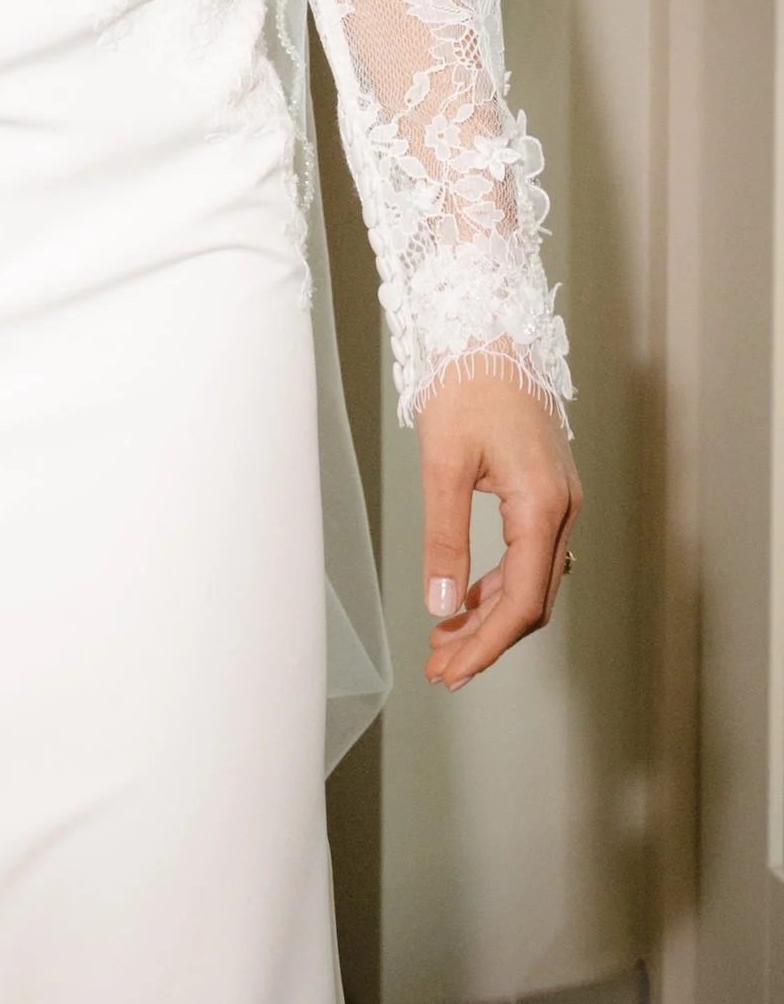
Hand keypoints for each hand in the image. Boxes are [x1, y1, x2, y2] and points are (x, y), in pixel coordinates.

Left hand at [417, 365, 581, 689]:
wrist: (489, 331)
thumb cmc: (467, 386)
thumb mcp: (443, 464)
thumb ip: (444, 539)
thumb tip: (442, 605)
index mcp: (542, 506)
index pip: (521, 601)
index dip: (486, 645)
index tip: (451, 671)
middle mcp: (563, 509)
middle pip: (532, 600)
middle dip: (486, 640)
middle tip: (440, 669)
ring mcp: (559, 502)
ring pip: (532, 582)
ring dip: (489, 617)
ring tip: (443, 642)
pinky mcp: (546, 493)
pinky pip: (529, 556)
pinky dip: (497, 585)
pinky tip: (464, 599)